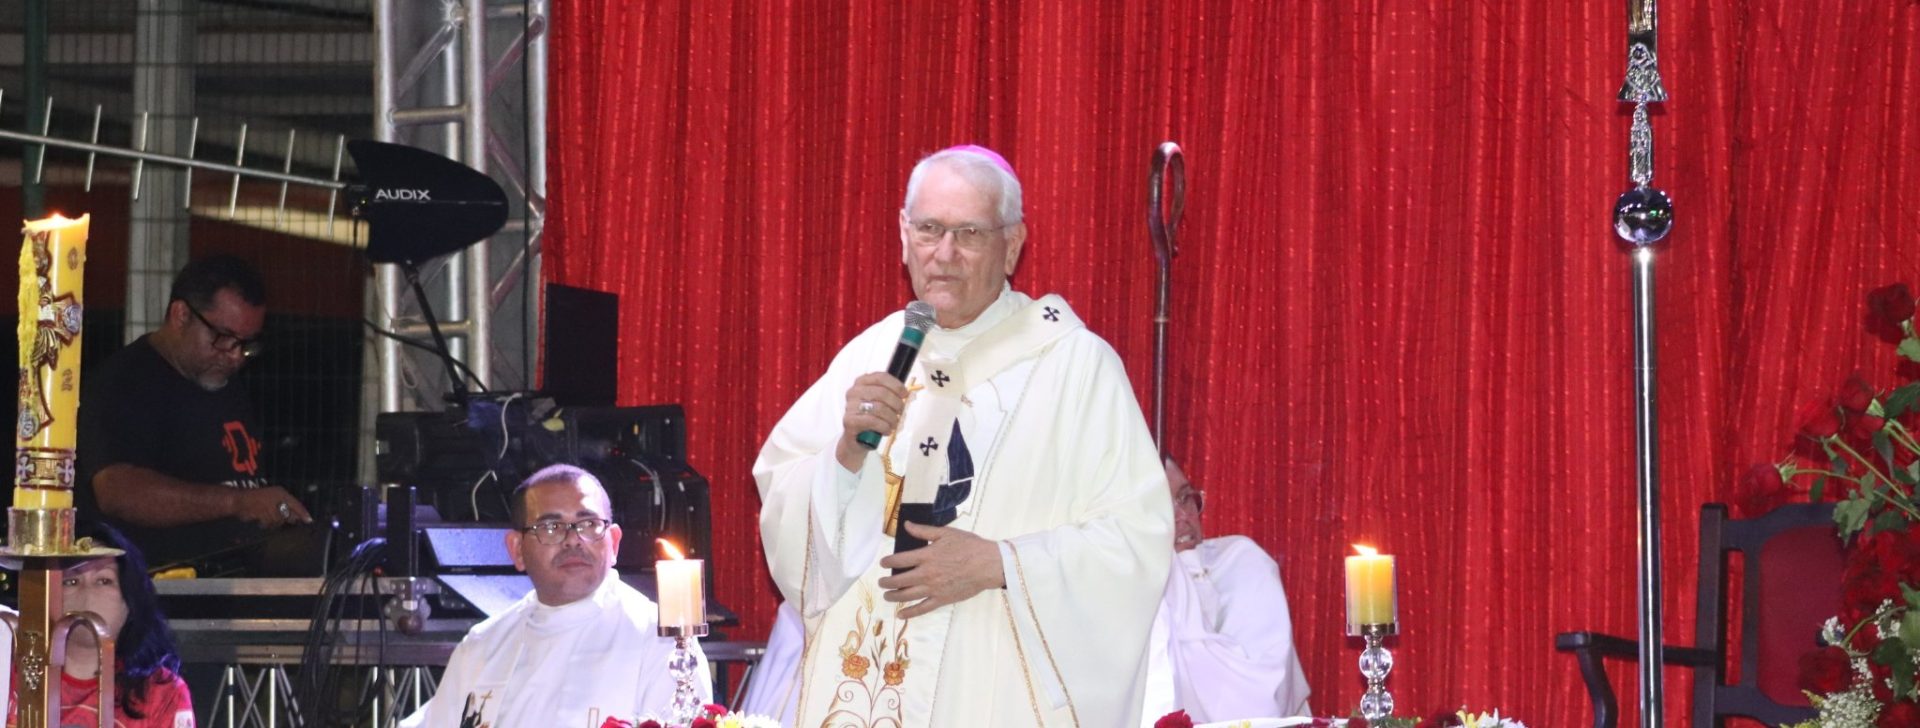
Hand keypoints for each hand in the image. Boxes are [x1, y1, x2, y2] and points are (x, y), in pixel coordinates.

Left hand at [233, 486, 312, 527]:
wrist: (237, 503)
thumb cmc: (255, 504)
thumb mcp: (272, 510)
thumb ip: (284, 515)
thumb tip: (293, 519)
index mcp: (281, 494)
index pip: (296, 504)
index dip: (303, 513)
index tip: (309, 521)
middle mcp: (277, 498)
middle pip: (288, 510)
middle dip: (288, 518)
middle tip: (291, 524)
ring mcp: (269, 503)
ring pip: (279, 516)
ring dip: (274, 521)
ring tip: (267, 522)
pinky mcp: (262, 509)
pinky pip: (270, 518)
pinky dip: (267, 522)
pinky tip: (262, 522)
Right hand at [835, 372, 910, 470]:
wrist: (856, 440)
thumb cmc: (870, 419)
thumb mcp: (880, 403)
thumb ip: (890, 394)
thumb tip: (905, 393)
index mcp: (861, 383)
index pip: (881, 377)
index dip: (896, 385)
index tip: (904, 394)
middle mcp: (854, 392)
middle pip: (882, 393)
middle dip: (896, 404)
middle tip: (900, 412)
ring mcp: (850, 406)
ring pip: (879, 408)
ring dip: (892, 418)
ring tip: (894, 424)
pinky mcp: (850, 421)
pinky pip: (873, 421)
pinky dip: (884, 427)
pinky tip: (887, 430)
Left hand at [876, 522, 1004, 618]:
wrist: (988, 564)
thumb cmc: (969, 546)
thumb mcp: (946, 533)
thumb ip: (923, 531)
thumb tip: (906, 525)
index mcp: (927, 556)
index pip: (899, 560)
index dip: (887, 562)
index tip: (882, 564)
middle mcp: (927, 573)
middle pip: (899, 580)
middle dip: (886, 582)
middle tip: (881, 582)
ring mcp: (934, 588)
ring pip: (907, 596)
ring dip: (893, 596)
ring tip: (887, 596)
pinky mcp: (942, 599)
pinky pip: (922, 609)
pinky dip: (910, 613)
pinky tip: (900, 614)